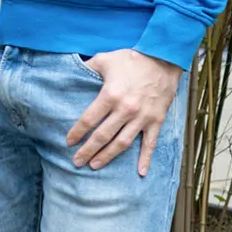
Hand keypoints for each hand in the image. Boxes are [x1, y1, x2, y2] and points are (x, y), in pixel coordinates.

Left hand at [66, 49, 183, 174]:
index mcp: (110, 95)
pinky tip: (140, 172)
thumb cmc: (131, 59)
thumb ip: (86, 68)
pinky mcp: (156, 120)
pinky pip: (150, 143)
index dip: (77, 132)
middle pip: (103, 135)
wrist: (163, 58)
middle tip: (77, 161)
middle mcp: (126, 109)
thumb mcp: (104, 59)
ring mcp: (142, 117)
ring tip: (95, 165)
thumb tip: (70, 74)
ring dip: (108, 156)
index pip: (89, 119)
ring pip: (122, 143)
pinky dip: (145, 158)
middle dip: (88, 150)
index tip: (69, 142)